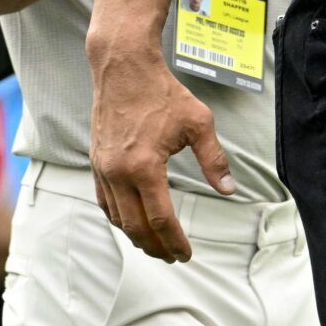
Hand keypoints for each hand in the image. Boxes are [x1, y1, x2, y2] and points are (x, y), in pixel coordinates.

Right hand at [86, 40, 233, 262]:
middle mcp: (119, 173)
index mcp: (144, 167)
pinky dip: (119, 218)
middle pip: (136, 227)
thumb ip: (214, 159)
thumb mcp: (198, 122)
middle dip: (155, 247)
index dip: (174, 241)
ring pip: (117, 217)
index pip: (160, 219)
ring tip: (155, 245)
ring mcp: (104, 169)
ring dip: (136, 236)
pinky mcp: (96, 162)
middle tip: (173, 257)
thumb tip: (229, 189)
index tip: (186, 254)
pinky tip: (131, 221)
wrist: (124, 69)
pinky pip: (105, 201)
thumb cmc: (163, 92)